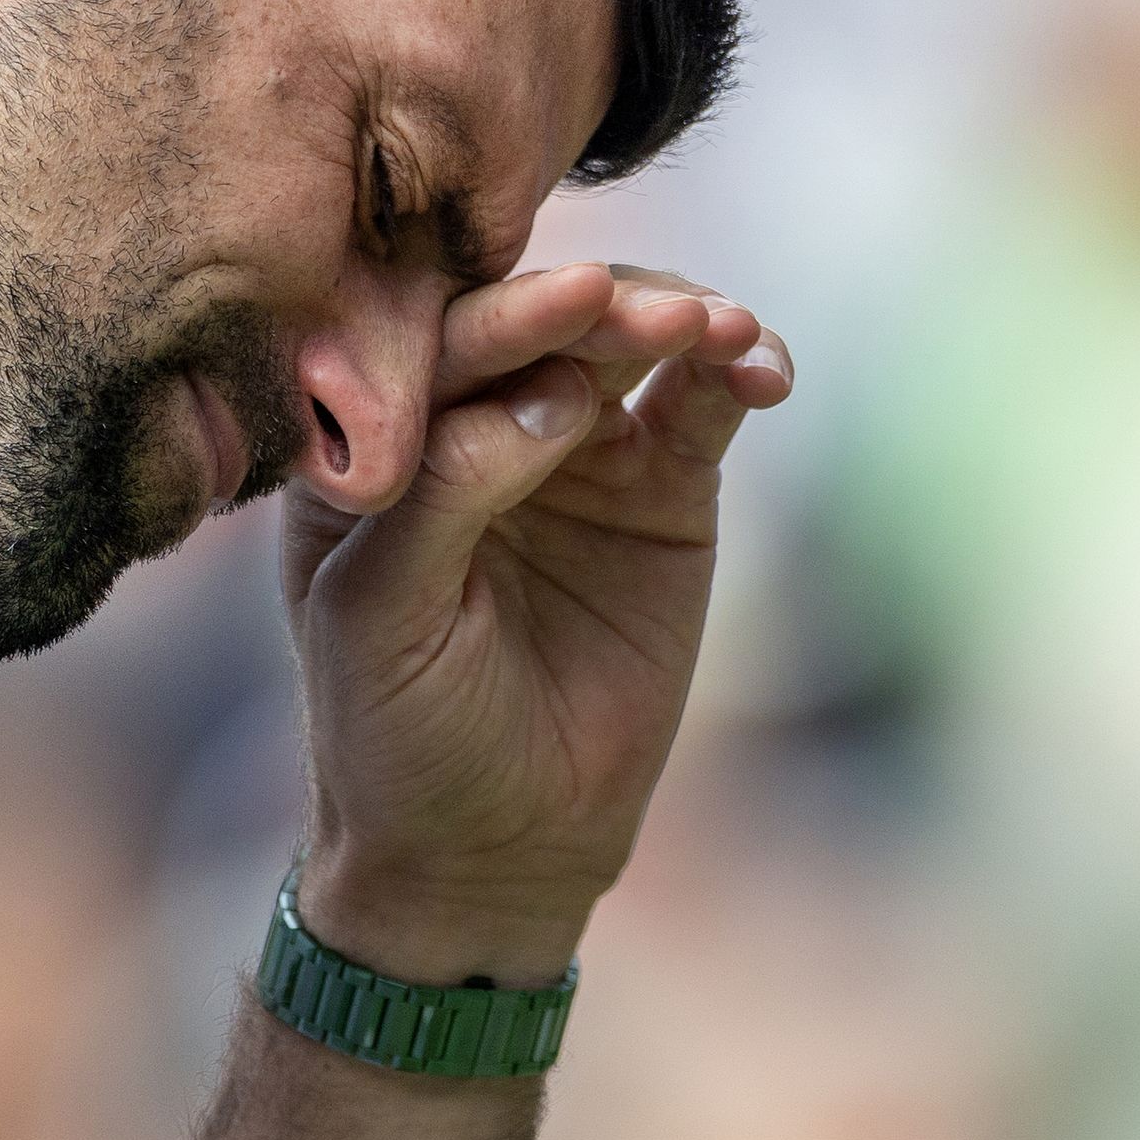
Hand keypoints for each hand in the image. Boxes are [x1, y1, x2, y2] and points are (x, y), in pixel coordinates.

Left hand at [280, 262, 791, 984]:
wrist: (491, 843)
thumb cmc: (398, 732)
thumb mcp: (380, 620)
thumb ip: (444, 498)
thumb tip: (548, 398)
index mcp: (376, 436)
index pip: (436, 345)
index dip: (506, 316)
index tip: (576, 296)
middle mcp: (471, 417)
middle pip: (539, 323)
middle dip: (603, 309)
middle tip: (665, 317)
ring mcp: (571, 444)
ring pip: (626, 344)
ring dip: (680, 319)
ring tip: (727, 334)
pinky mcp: (658, 486)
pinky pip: (701, 404)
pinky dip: (735, 374)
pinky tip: (763, 368)